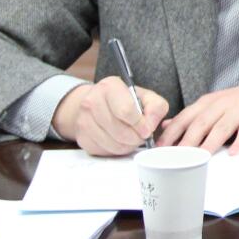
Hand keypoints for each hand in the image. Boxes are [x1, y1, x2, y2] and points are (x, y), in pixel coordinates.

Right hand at [51, 76, 168, 156]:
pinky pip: (105, 151)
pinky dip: (117, 150)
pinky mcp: (82, 138)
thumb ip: (156, 108)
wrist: (99, 104)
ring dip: (128, 145)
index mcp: (109, 87)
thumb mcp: (147, 97)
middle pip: (120, 131)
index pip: (125, 111)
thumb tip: (149, 127)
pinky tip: (120, 140)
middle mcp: (91, 102)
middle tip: (141, 136)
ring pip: (113, 144)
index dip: (140, 124)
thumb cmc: (126, 101)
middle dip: (136, 138)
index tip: (147, 130)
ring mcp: (83, 120)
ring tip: (132, 138)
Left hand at [157, 72, 238, 154]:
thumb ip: (193, 115)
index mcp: (210, 102)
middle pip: (201, 123)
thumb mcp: (216, 103)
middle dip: (187, 141)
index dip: (172, 132)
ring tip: (200, 158)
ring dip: (209, 143)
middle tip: (176, 157)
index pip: (186, 117)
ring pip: (222, 127)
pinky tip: (234, 153)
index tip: (160, 148)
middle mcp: (223, 104)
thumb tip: (167, 124)